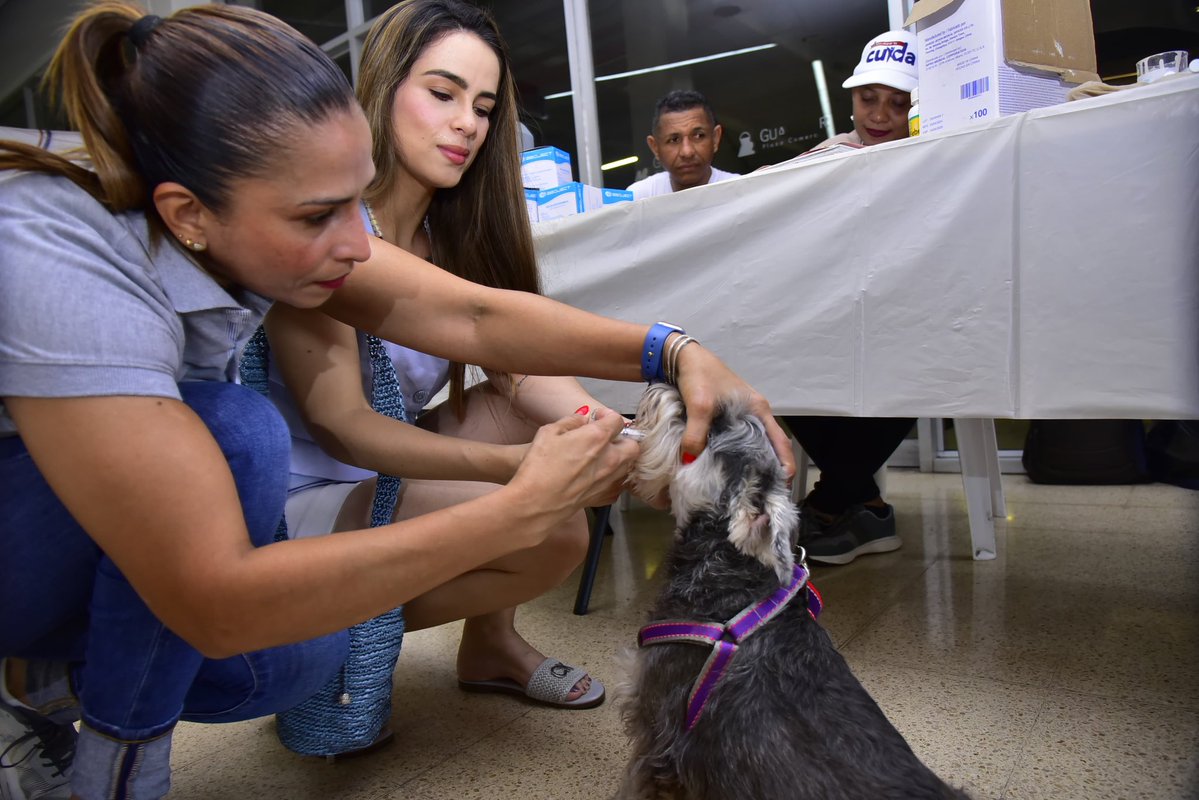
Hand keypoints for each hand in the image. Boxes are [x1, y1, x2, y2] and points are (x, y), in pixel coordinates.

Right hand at [508, 408, 638, 523]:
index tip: (598, 418)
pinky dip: (613, 479)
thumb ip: (570, 422)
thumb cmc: (539, 467)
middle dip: (623, 438)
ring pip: (629, 465)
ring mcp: (610, 480)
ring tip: (603, 458)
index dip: (607, 416)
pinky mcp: (604, 496)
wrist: (536, 502)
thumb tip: (582, 419)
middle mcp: (610, 458)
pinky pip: (618, 485)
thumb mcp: (548, 432)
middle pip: (633, 444)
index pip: (617, 420)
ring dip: (621, 458)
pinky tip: (599, 477)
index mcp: (597, 437)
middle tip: (606, 439)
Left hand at [673, 341, 795, 481]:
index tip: (784, 486)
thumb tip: (691, 463)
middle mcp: (753, 414)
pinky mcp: (725, 418)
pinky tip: (725, 469)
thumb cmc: (699, 375)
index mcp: (758, 409)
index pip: (781, 442)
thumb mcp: (699, 406)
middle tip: (763, 493)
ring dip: (752, 464)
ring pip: (752, 445)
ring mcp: (740, 416)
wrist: (680, 357)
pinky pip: (736, 441)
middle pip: (769, 446)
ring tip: (746, 486)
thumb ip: (697, 435)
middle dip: (769, 470)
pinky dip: (735, 456)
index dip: (785, 464)